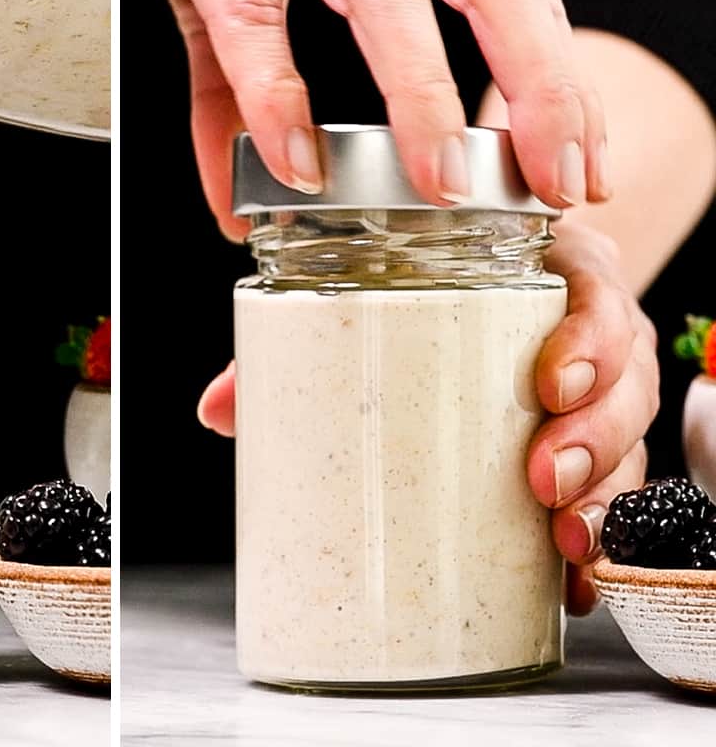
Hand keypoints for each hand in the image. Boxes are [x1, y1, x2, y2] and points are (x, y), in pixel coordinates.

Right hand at [123, 0, 609, 238]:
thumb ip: (254, 81)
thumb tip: (257, 190)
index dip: (556, 77)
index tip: (578, 163)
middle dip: (538, 88)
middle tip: (555, 185)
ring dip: (421, 97)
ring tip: (438, 187)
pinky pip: (246, 5)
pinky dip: (271, 93)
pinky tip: (292, 160)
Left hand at [197, 224, 655, 614]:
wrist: (471, 296)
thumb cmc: (424, 299)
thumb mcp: (374, 303)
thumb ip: (300, 344)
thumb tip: (221, 408)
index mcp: (538, 271)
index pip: (589, 283)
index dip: (588, 334)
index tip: (549, 382)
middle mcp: (578, 327)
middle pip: (623, 369)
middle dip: (593, 430)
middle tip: (543, 477)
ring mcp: (593, 386)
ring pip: (628, 433)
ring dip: (602, 488)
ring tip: (564, 536)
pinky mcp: (593, 443)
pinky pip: (617, 486)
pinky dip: (599, 535)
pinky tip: (573, 578)